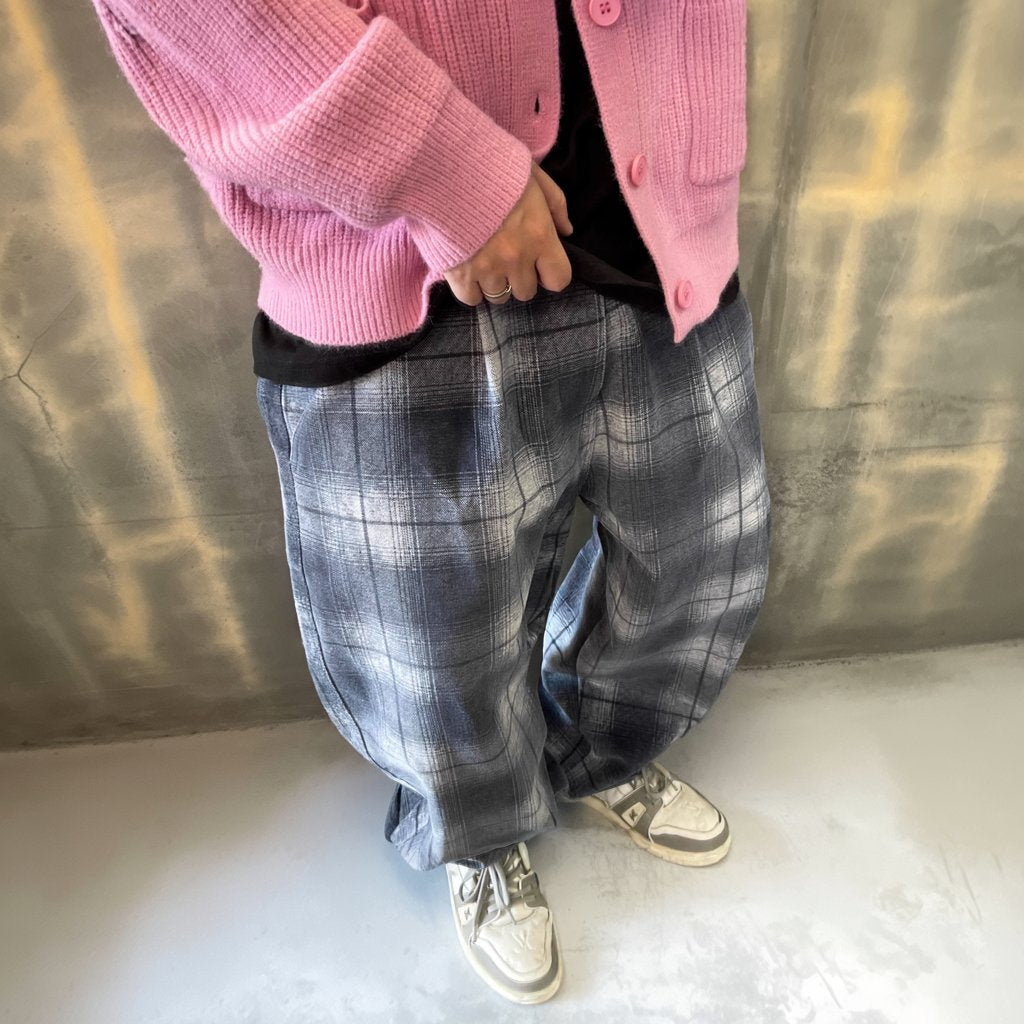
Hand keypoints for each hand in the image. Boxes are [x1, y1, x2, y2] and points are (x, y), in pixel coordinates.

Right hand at [443, 160, 573, 305]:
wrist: (446, 167)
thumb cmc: (493, 167)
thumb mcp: (534, 176)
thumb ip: (556, 204)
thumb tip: (566, 231)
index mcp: (540, 236)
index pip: (559, 279)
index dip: (550, 274)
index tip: (539, 265)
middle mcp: (517, 259)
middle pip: (526, 292)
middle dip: (519, 278)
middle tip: (506, 258)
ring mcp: (488, 269)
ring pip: (499, 297)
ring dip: (495, 284)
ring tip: (485, 263)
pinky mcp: (460, 275)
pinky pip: (472, 299)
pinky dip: (471, 289)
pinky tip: (468, 271)